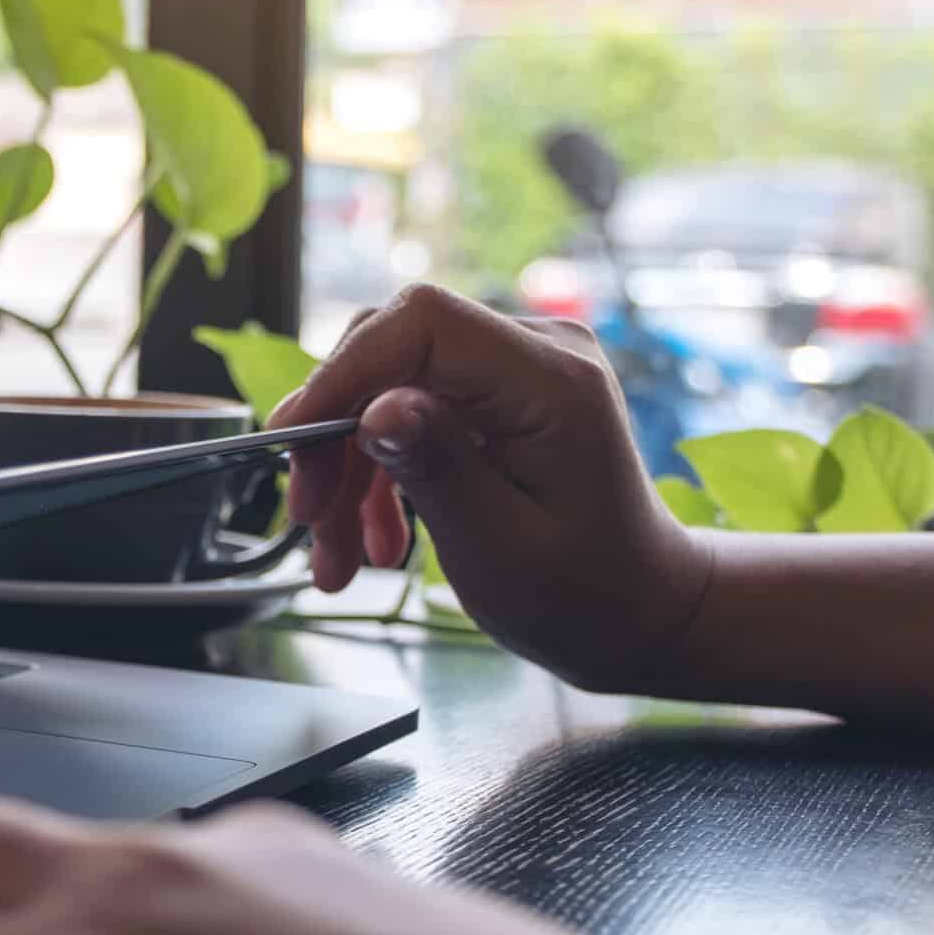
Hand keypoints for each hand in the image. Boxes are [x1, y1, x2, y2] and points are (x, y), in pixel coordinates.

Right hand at [270, 283, 711, 691]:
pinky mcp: (496, 393)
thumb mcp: (501, 548)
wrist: (638, 611)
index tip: (295, 443)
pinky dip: (378, 474)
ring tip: (337, 558)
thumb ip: (439, 469)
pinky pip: (408, 410)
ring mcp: (517, 368)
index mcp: (553, 382)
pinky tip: (374, 541)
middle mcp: (538, 353)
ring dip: (347, 471)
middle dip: (334, 435)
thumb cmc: (585, 595)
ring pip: (386, 387)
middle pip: (390, 351)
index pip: (421, 323)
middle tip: (308, 519)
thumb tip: (375, 408)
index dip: (343, 371)